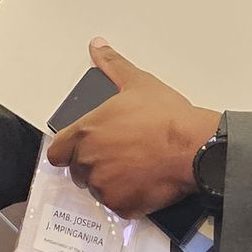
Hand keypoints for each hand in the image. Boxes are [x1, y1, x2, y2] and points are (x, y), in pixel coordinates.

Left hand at [44, 39, 220, 218]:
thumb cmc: (166, 117)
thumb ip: (112, 65)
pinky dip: (127, 198)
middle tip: (119, 156)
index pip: (57, 152)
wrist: (193, 148)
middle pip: (78, 171)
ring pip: (97, 189)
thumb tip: (97, 46)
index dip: (69, 151)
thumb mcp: (137, 83)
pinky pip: (117, 206)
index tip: (86, 149)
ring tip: (135, 169)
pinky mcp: (121, 206)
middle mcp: (88, 161)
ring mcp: (104, 186)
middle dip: (94, 166)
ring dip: (110, 182)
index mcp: (85, 133)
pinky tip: (144, 184)